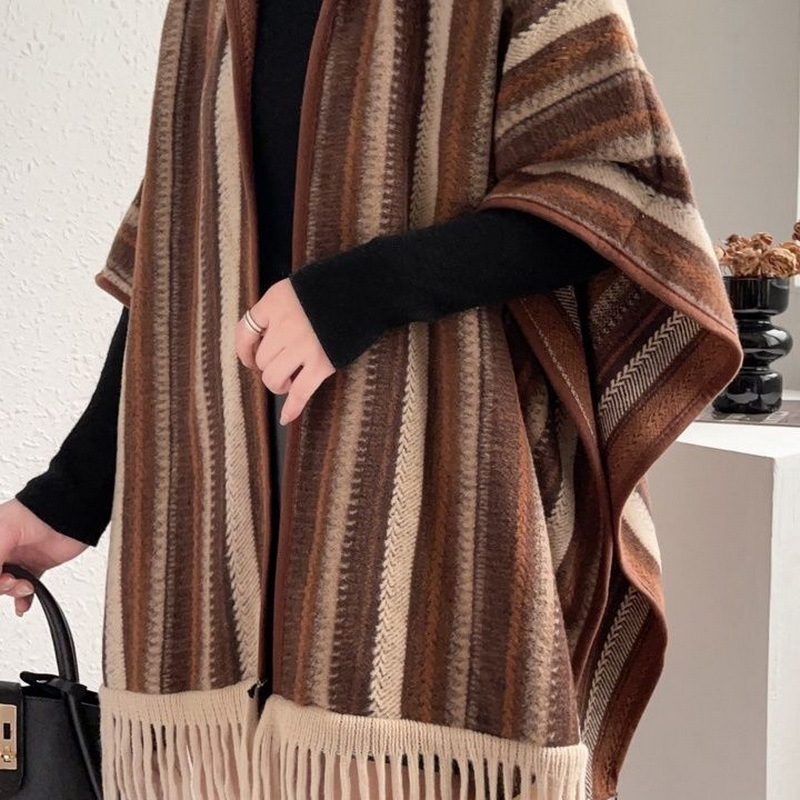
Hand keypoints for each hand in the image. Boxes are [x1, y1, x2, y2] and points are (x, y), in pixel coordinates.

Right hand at [0, 498, 88, 616]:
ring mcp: (19, 558)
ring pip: (6, 585)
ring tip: (25, 586)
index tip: (2, 577)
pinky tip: (23, 605)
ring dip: (13, 591)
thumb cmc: (39, 512)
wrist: (74, 513)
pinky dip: (23, 599)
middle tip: (12, 581)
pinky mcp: (36, 565)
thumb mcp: (4, 533)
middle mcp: (2, 549)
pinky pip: (24, 589)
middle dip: (2, 585)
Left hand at [235, 277, 335, 424]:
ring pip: (274, 378)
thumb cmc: (333, 288)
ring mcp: (304, 345)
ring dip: (279, 384)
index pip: (245, 331)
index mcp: (276, 302)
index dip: (245, 351)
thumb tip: (263, 341)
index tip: (250, 360)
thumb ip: (279, 310)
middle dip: (269, 367)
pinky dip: (292, 408)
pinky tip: (286, 417)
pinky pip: (300, 392)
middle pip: (262, 359)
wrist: (368, 290)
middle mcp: (285, 324)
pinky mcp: (323, 363)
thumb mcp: (298, 288)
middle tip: (282, 367)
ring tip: (290, 380)